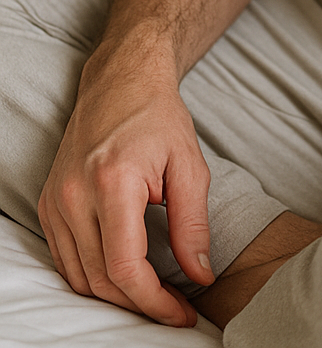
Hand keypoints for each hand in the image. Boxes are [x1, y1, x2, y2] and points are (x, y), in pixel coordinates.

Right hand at [37, 48, 213, 326]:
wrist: (121, 81)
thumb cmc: (158, 117)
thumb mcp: (189, 166)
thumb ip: (193, 225)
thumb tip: (200, 275)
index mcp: (112, 182)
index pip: (124, 266)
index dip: (154, 301)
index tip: (183, 312)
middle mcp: (75, 195)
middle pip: (100, 279)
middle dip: (139, 304)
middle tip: (175, 308)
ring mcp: (56, 200)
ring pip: (79, 276)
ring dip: (115, 296)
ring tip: (153, 296)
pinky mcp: (49, 203)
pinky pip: (65, 259)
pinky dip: (92, 277)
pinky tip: (123, 276)